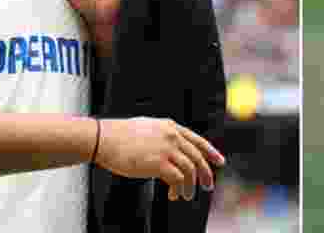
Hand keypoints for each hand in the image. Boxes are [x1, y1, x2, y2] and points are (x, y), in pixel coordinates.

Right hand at [94, 117, 225, 200]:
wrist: (104, 139)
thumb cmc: (120, 136)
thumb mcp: (147, 129)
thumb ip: (163, 137)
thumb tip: (172, 152)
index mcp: (170, 126)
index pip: (198, 140)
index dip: (211, 152)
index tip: (220, 162)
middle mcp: (172, 136)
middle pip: (197, 156)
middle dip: (205, 173)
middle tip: (208, 185)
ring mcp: (166, 149)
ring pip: (190, 170)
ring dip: (191, 186)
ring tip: (187, 196)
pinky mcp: (158, 163)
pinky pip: (177, 180)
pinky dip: (179, 189)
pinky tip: (174, 195)